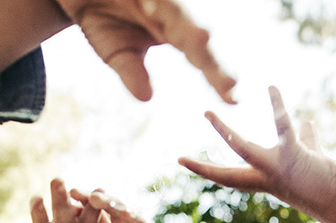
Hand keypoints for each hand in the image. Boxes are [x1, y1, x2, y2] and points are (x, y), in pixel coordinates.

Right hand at [58, 0, 235, 102]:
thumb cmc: (102, 15)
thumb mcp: (114, 50)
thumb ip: (132, 70)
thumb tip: (146, 98)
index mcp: (175, 32)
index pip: (202, 58)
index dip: (217, 77)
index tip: (232, 100)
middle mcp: (176, 12)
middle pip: (199, 34)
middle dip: (213, 57)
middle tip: (230, 81)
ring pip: (181, 10)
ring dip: (190, 24)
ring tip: (202, 39)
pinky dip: (156, 2)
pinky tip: (153, 8)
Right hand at [178, 87, 335, 222]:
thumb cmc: (329, 183)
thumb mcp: (311, 159)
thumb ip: (305, 141)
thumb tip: (305, 124)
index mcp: (265, 179)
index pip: (230, 176)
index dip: (206, 170)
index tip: (183, 161)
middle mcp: (266, 178)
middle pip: (227, 175)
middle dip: (202, 169)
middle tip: (178, 160)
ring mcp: (277, 168)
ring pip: (243, 149)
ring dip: (222, 133)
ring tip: (207, 114)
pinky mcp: (293, 156)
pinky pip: (281, 126)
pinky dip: (276, 105)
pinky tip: (271, 88)